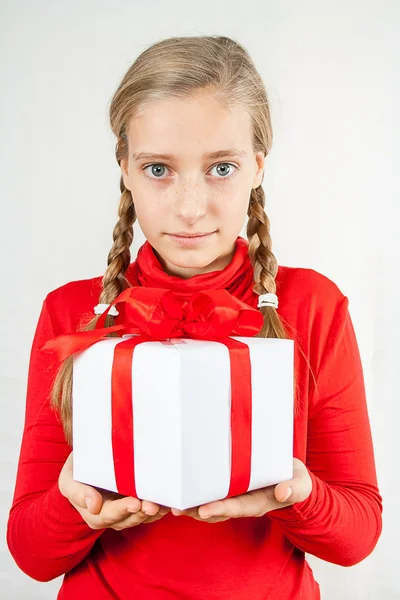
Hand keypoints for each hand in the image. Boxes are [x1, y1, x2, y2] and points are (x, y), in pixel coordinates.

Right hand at [58, 451, 169, 529]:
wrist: (86, 464)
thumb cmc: (76, 470)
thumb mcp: (69, 480)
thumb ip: (78, 493)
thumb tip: (93, 506)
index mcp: (93, 512)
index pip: (108, 514)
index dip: (122, 510)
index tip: (134, 502)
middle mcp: (110, 516)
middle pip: (128, 518)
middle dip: (141, 512)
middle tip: (153, 505)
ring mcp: (125, 512)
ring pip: (141, 516)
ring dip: (153, 512)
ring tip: (163, 505)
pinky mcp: (137, 504)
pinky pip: (148, 511)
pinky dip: (159, 508)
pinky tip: (168, 502)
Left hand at [170, 458, 311, 521]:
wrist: (292, 479)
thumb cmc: (295, 481)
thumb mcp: (299, 484)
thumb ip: (293, 489)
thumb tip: (281, 493)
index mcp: (258, 502)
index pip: (237, 507)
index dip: (220, 509)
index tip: (203, 510)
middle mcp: (243, 502)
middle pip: (217, 510)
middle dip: (197, 510)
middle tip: (177, 508)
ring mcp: (236, 496)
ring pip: (210, 503)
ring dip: (191, 505)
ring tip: (172, 503)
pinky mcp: (230, 486)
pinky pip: (210, 491)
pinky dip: (195, 492)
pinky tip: (179, 489)